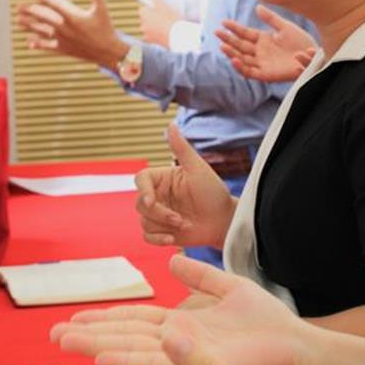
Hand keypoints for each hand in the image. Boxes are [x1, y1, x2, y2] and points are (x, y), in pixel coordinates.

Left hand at [15, 0, 127, 69]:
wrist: (108, 52)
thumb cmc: (106, 28)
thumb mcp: (102, 9)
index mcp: (73, 16)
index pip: (55, 4)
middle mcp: (65, 28)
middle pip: (44, 17)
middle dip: (31, 11)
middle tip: (19, 6)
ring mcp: (63, 40)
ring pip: (42, 31)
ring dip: (29, 25)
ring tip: (18, 21)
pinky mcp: (64, 49)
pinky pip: (48, 46)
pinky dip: (38, 44)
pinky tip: (29, 42)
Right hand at [51, 254, 306, 364]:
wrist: (295, 344)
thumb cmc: (268, 322)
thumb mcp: (227, 285)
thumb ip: (200, 273)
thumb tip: (174, 258)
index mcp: (181, 324)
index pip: (134, 319)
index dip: (104, 318)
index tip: (74, 319)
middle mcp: (176, 342)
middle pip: (124, 334)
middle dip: (88, 334)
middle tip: (53, 336)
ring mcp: (185, 355)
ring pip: (132, 348)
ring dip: (97, 345)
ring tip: (65, 344)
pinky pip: (157, 361)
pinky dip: (129, 358)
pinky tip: (103, 357)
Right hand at [134, 125, 235, 247]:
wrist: (225, 222)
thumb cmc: (214, 193)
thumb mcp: (198, 168)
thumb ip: (181, 148)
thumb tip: (170, 124)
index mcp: (163, 178)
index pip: (140, 180)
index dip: (142, 190)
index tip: (151, 200)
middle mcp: (158, 195)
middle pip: (139, 204)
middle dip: (158, 213)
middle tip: (179, 218)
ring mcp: (159, 214)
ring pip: (144, 222)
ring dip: (162, 227)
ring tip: (184, 225)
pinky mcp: (162, 231)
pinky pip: (147, 237)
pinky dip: (158, 240)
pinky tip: (172, 239)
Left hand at [139, 0, 180, 46]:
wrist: (178, 36)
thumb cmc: (171, 21)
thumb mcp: (165, 7)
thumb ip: (157, 0)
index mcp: (144, 14)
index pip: (142, 9)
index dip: (150, 9)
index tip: (157, 10)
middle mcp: (142, 24)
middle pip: (144, 19)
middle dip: (151, 18)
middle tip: (162, 18)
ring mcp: (145, 34)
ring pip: (147, 28)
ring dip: (153, 27)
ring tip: (164, 26)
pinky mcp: (150, 41)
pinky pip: (150, 36)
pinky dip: (155, 34)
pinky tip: (163, 33)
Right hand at [215, 5, 317, 82]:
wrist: (314, 55)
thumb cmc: (301, 41)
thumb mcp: (285, 27)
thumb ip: (270, 18)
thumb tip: (257, 7)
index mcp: (263, 39)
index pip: (244, 33)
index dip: (234, 28)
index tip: (223, 22)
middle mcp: (260, 52)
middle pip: (239, 46)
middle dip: (228, 39)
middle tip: (217, 32)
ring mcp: (262, 63)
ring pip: (242, 59)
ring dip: (231, 53)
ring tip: (223, 45)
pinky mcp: (266, 74)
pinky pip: (250, 72)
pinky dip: (241, 68)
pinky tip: (234, 60)